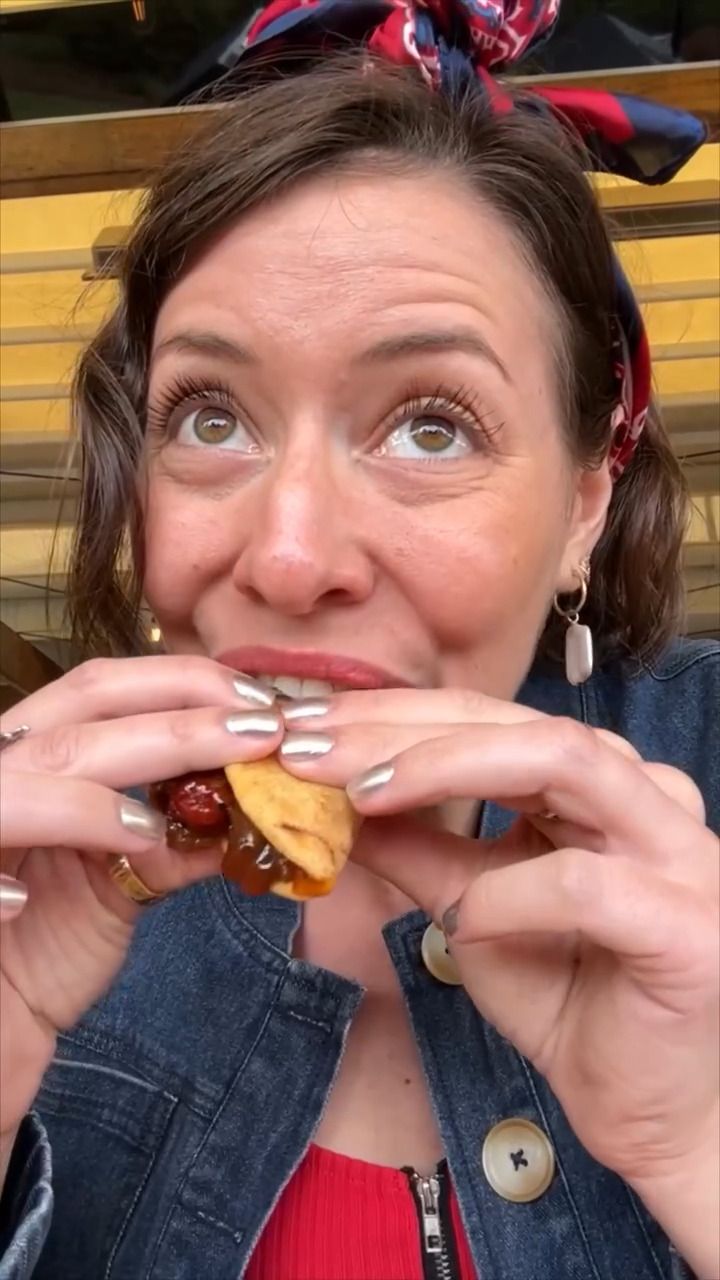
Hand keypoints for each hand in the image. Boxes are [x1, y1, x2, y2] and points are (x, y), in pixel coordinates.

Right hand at [0, 656, 281, 1136]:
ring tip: (160, 828)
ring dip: (102, 793)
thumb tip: (258, 808)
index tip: (264, 708)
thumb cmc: (41, 956)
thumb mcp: (121, 889)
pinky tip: (34, 898)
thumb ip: (174, 843)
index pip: (103, 689)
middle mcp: (0, 771)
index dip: (185, 684)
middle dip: (179, 721)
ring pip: (29, 776)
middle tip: (262, 734)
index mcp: (36, 758)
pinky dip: (12, 863)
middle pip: (79, 712)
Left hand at [280, 689, 718, 1199]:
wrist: (651, 1115)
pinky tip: (459, 924)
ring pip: (564, 760)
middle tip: (309, 746)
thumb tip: (333, 800)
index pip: (488, 719)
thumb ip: (417, 850)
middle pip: (518, 722)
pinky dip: (508, 895)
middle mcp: (644, 797)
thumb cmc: (572, 1002)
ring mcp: (675, 853)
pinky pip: (587, 883)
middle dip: (403, 728)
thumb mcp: (470, 910)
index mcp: (596, 785)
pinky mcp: (686, 923)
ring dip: (446, 767)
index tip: (304, 732)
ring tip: (361, 795)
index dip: (393, 716)